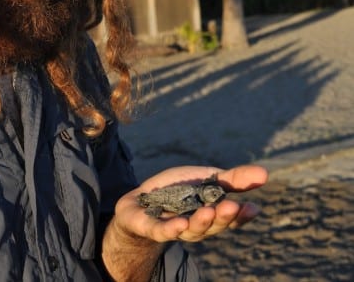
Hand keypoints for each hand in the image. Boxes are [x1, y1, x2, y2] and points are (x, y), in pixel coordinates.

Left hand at [111, 165, 267, 243]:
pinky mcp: (152, 228)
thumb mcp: (206, 178)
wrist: (139, 201)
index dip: (241, 216)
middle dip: (223, 217)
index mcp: (211, 215)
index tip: (252, 207)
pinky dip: (172, 229)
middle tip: (232, 206)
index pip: (231, 219)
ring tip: (208, 211)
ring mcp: (175, 229)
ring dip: (201, 222)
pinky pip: (163, 232)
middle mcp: (196, 226)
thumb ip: (233, 179)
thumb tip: (265, 174)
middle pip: (213, 226)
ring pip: (191, 230)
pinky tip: (180, 224)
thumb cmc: (178, 190)